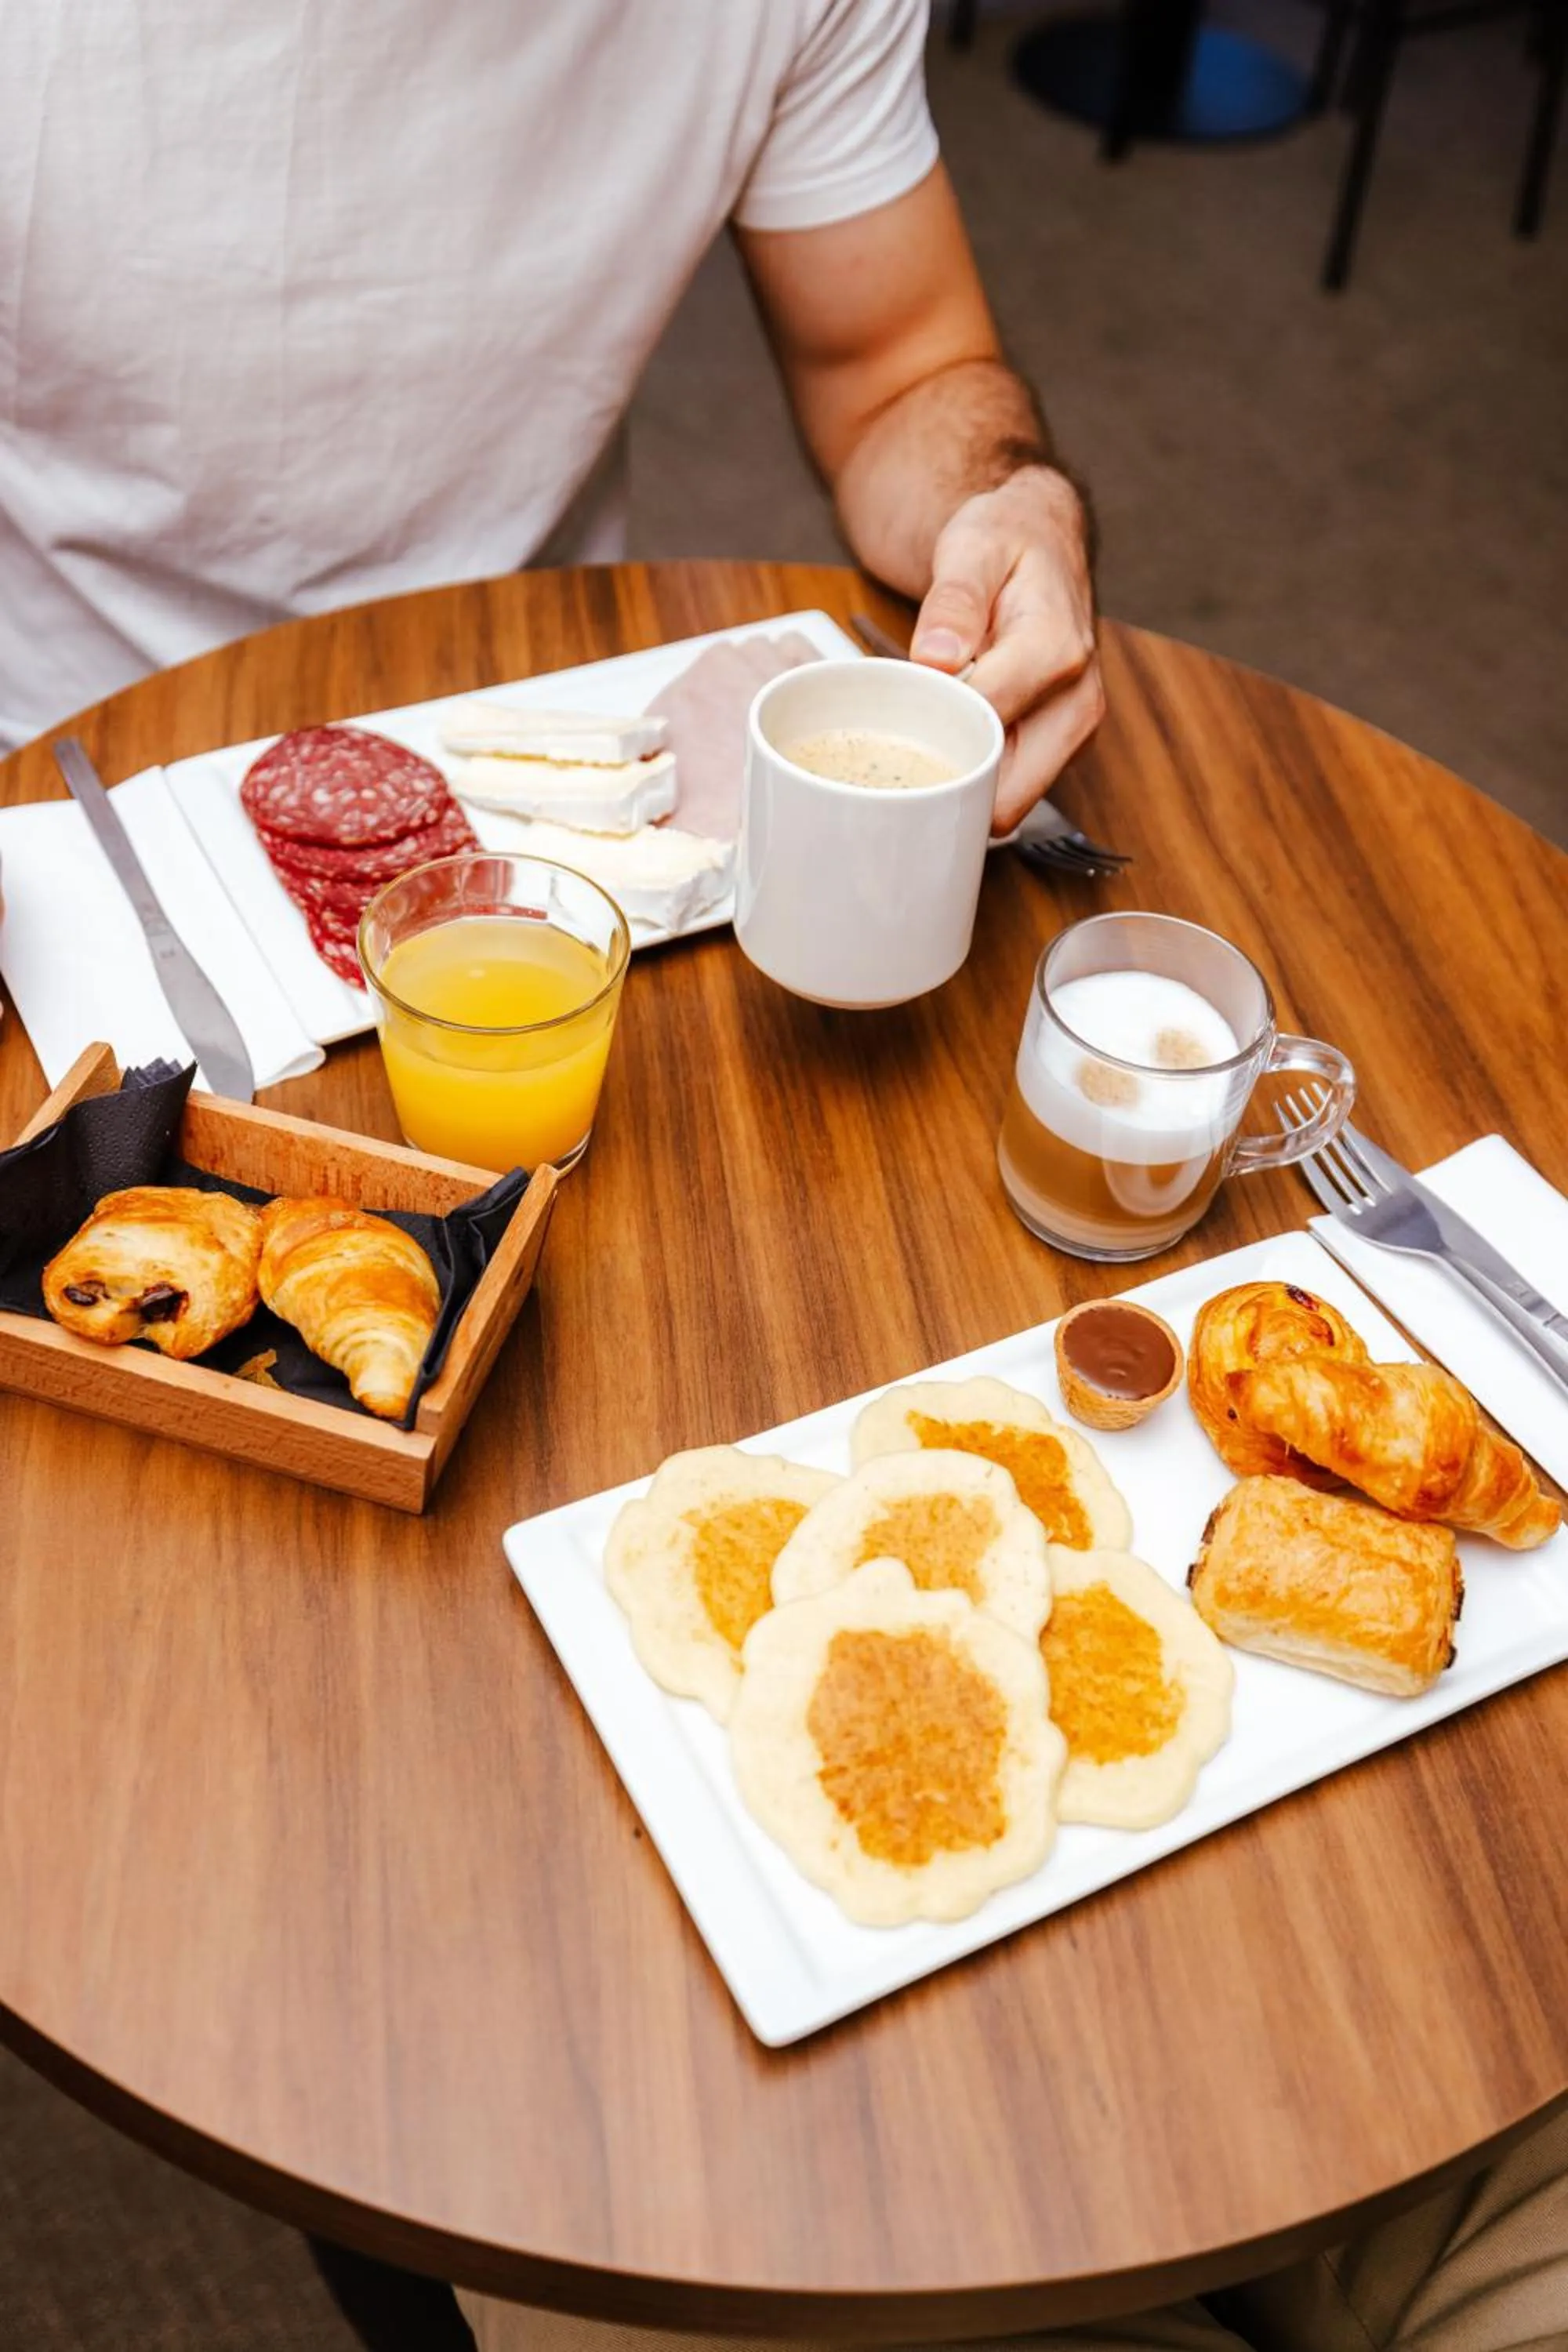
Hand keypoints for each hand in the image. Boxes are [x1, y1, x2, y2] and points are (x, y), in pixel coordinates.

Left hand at [908, 469, 1102, 834]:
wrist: (1043, 540)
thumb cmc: (1007, 541)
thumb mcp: (974, 546)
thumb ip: (955, 599)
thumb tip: (936, 656)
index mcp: (1055, 652)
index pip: (984, 726)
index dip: (931, 733)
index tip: (893, 719)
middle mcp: (1077, 704)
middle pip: (1008, 794)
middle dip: (949, 788)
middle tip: (896, 757)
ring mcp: (1072, 732)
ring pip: (1008, 803)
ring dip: (959, 792)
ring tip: (919, 749)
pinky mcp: (1059, 747)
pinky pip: (1009, 791)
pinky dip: (973, 785)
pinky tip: (943, 750)